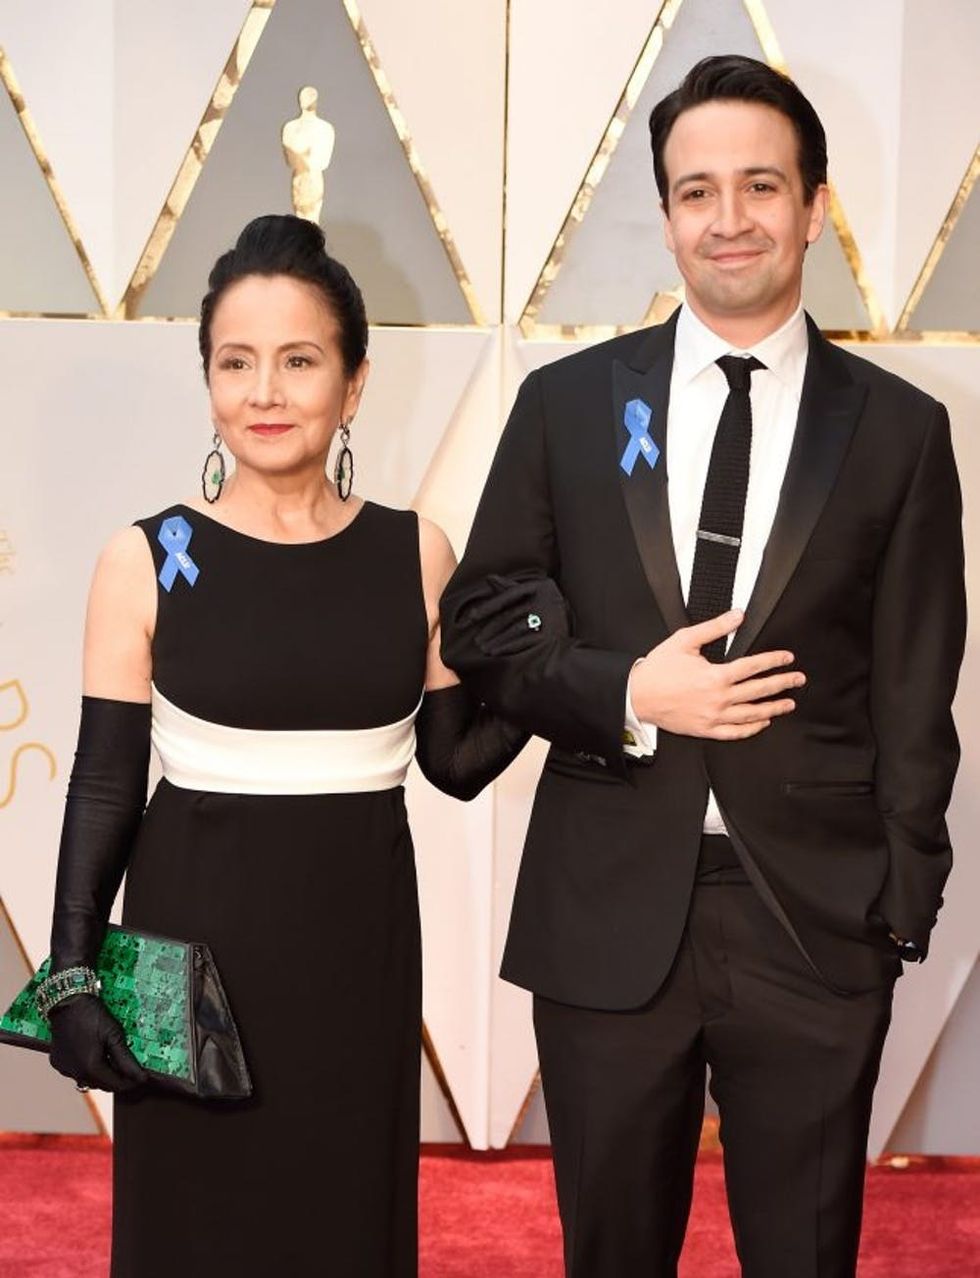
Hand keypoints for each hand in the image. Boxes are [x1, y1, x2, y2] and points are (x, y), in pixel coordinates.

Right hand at [49, 993, 147, 1091]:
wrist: (66, 1000)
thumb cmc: (92, 1015)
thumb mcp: (114, 1035)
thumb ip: (127, 1060)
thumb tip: (141, 1077)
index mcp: (91, 1068)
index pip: (116, 1085)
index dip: (131, 1082)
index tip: (141, 1076)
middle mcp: (75, 1073)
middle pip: (102, 1084)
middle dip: (117, 1078)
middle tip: (129, 1066)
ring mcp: (64, 1068)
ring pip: (88, 1080)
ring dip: (101, 1074)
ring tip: (111, 1056)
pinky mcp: (58, 1062)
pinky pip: (76, 1071)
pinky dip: (86, 1067)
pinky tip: (93, 1053)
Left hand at [465, 573, 570, 656]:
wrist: (571, 637)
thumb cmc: (548, 615)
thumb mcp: (532, 597)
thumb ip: (510, 588)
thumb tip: (488, 578)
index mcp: (540, 586)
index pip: (507, 596)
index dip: (487, 607)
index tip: (470, 617)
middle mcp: (546, 599)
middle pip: (510, 614)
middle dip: (490, 629)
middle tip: (476, 640)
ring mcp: (549, 617)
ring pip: (515, 628)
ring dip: (497, 639)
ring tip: (484, 648)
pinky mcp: (551, 634)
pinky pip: (524, 641)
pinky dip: (508, 647)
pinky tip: (496, 652)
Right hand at [629, 610, 804, 739]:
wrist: (637, 695)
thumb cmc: (658, 668)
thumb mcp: (685, 640)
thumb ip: (715, 628)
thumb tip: (738, 616)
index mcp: (716, 676)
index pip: (754, 666)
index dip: (774, 661)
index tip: (787, 658)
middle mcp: (718, 698)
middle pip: (759, 690)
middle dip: (782, 683)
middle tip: (798, 679)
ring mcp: (713, 717)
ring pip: (752, 714)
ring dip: (774, 708)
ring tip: (789, 703)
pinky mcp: (705, 730)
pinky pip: (735, 733)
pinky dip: (752, 728)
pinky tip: (763, 722)